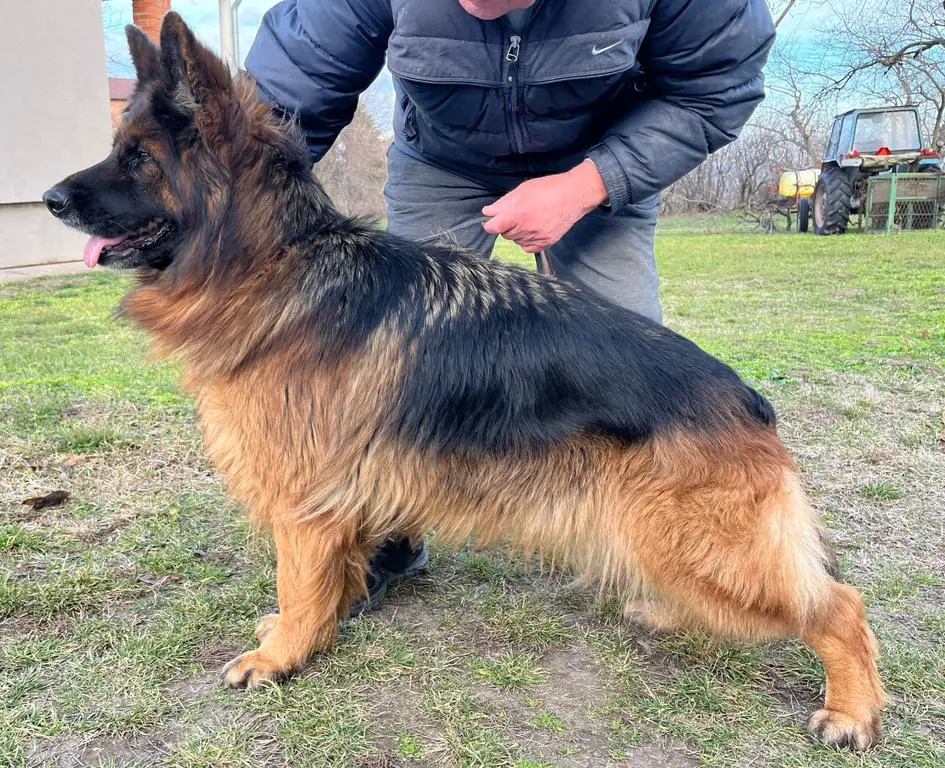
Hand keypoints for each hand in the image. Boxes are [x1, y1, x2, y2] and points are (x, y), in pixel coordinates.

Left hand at [482, 161, 608, 252]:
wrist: (573, 196)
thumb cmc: (548, 188)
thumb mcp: (522, 190)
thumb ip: (503, 203)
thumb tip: (488, 212)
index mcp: (517, 214)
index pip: (493, 227)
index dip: (489, 224)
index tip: (490, 221)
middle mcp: (526, 229)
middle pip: (505, 234)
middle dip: (506, 225)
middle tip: (517, 214)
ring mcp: (536, 238)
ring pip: (516, 241)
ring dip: (517, 232)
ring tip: (528, 219)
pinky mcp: (546, 243)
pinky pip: (528, 248)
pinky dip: (527, 241)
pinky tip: (533, 229)